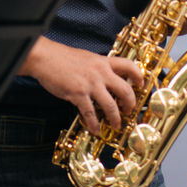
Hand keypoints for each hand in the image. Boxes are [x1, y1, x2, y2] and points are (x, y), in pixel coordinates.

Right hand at [19, 37, 144, 131]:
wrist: (46, 58)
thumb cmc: (63, 58)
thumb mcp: (88, 58)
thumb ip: (98, 67)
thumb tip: (106, 77)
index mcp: (104, 62)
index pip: (129, 66)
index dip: (138, 76)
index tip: (140, 84)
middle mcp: (101, 73)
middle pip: (125, 90)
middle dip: (130, 103)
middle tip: (128, 111)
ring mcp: (90, 84)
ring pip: (110, 105)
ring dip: (115, 118)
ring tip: (116, 125)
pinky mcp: (78, 94)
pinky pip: (90, 113)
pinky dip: (94, 123)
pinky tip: (95, 129)